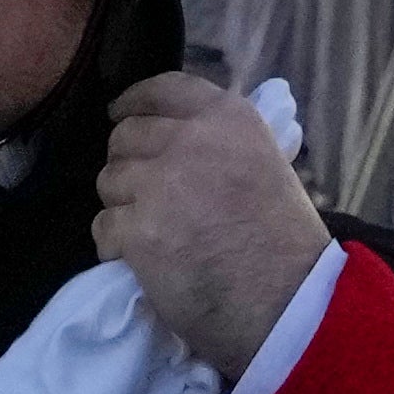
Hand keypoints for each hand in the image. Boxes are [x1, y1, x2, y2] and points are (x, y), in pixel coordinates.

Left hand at [95, 71, 333, 380]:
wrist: (288, 305)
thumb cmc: (288, 244)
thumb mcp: (268, 166)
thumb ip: (223, 144)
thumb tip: (182, 137)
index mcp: (228, 118)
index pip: (163, 89)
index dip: (135, 101)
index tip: (121, 114)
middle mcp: (190, 141)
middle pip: (126, 136)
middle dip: (129, 164)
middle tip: (144, 194)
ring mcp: (160, 185)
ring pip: (109, 182)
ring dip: (123, 207)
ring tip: (151, 234)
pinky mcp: (139, 232)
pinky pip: (104, 228)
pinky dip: (115, 247)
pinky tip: (140, 262)